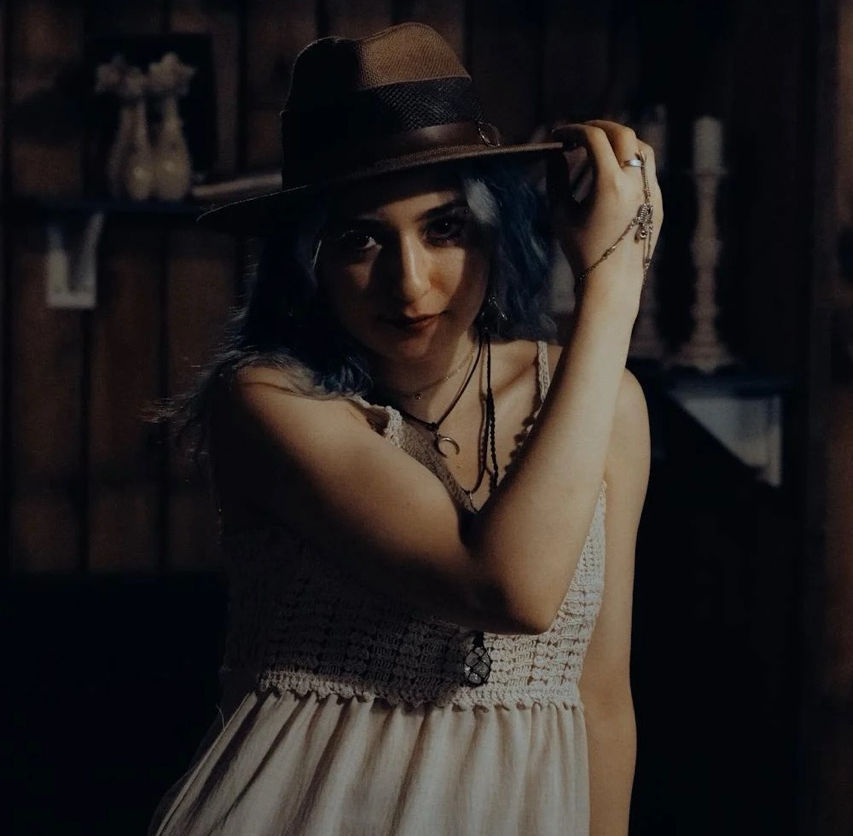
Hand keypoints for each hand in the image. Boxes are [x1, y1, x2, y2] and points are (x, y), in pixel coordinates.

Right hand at [547, 120, 662, 296]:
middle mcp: (635, 183)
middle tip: (579, 135)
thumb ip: (557, 179)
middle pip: (623, 134)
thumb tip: (555, 155)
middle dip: (599, 127)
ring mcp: (651, 191)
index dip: (573, 130)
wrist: (611, 281)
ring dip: (619, 141)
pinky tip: (612, 173)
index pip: (594, 138)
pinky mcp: (657, 202)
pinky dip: (629, 162)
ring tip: (599, 149)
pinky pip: (646, 170)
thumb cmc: (580, 251)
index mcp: (610, 184)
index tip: (559, 136)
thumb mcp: (561, 214)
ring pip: (641, 147)